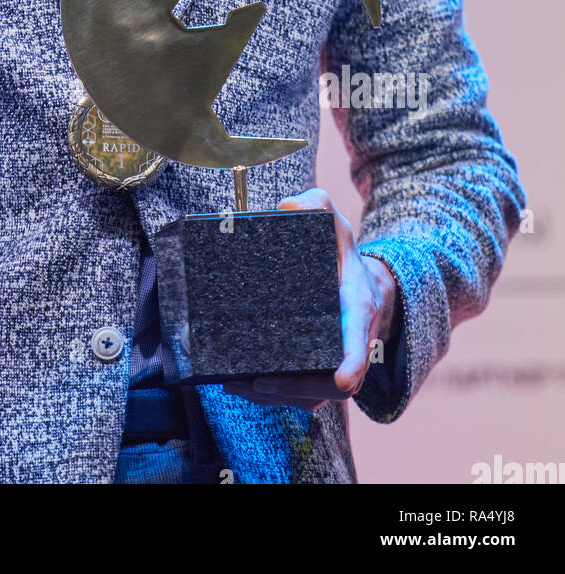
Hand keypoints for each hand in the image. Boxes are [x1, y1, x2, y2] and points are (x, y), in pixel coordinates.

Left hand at [222, 187, 396, 411]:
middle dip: (296, 388)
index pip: (359, 343)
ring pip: (315, 396)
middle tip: (257, 381)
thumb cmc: (343, 256)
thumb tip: (285, 205)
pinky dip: (275, 396)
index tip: (341, 378)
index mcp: (358, 309)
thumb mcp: (335, 225)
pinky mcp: (322, 373)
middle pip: (333, 384)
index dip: (351, 364)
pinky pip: (304, 396)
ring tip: (238, 385)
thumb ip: (315, 205)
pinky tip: (241, 386)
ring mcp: (339, 363)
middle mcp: (353, 343)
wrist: (365, 286)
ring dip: (278, 397)